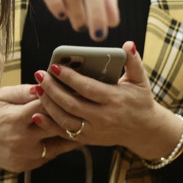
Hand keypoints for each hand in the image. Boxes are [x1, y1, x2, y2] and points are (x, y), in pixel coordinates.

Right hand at [0, 84, 80, 172]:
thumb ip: (26, 91)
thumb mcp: (3, 96)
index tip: (73, 92)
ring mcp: (25, 155)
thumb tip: (46, 86)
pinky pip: (50, 156)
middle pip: (57, 126)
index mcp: (16, 118)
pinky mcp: (26, 165)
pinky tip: (68, 137)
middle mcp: (22, 139)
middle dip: (72, 116)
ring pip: (59, 144)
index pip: (48, 105)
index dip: (61, 98)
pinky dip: (59, 146)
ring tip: (85, 124)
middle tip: (87, 109)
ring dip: (72, 134)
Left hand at [31, 41, 182, 160]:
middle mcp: (103, 116)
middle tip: (39, 75)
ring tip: (37, 89)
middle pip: (72, 104)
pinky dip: (49, 125)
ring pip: (65, 120)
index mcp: (115, 99)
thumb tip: (128, 44)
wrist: (145, 131)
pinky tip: (37, 112)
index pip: (88, 88)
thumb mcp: (141, 80)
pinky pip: (65, 133)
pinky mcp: (88, 139)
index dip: (70, 78)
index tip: (55, 66)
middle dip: (52, 89)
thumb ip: (133, 61)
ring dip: (48, 105)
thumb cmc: (141, 100)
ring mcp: (95, 130)